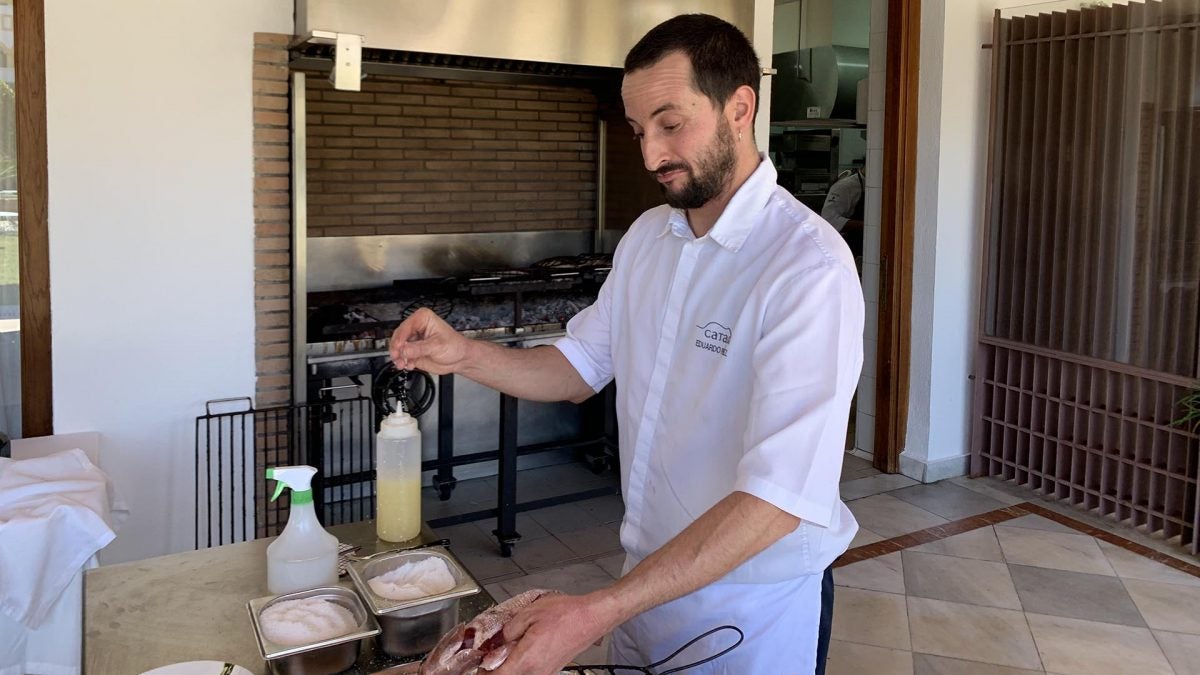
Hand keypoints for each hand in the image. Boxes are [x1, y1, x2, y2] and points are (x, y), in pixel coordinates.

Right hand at [389, 307, 470, 374]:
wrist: (460, 359)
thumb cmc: (454, 346)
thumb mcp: (437, 346)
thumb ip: (419, 348)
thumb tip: (405, 350)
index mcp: (423, 319)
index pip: (406, 327)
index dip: (400, 338)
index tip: (398, 348)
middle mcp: (416, 328)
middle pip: (398, 336)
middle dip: (397, 348)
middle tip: (398, 357)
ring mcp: (413, 340)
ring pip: (398, 347)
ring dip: (398, 357)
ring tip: (402, 364)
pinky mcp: (412, 351)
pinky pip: (402, 356)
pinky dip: (403, 361)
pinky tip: (409, 365)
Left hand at [490, 592, 618, 674]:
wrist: (591, 618)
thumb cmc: (565, 614)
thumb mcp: (529, 614)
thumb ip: (508, 630)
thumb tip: (498, 641)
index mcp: (526, 660)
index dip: (483, 673)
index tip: (477, 666)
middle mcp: (536, 672)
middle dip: (494, 671)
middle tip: (487, 658)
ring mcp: (546, 673)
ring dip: (509, 669)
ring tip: (503, 653)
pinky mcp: (553, 670)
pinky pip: (531, 673)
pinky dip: (521, 667)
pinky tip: (520, 652)